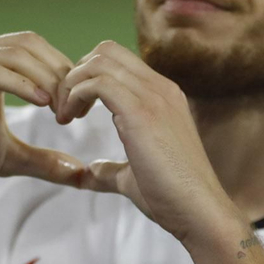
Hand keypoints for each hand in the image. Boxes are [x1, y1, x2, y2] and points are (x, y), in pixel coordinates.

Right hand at [0, 32, 86, 196]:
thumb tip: (80, 173)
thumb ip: (42, 160)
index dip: (64, 73)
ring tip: (62, 108)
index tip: (81, 108)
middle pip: (29, 43)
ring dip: (45, 78)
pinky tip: (41, 103)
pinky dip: (20, 83)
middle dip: (59, 72)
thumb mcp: (7, 157)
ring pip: (13, 53)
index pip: (36, 49)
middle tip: (77, 108)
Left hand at [56, 40, 240, 241]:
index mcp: (162, 97)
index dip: (88, 78)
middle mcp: (160, 89)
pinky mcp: (142, 112)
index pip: (119, 61)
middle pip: (107, 50)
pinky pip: (98, 82)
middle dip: (75, 74)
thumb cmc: (172, 199)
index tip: (74, 110)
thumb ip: (111, 169)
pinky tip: (69, 119)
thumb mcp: (134, 177)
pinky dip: (75, 95)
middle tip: (63, 109)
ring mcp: (154, 97)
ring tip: (64, 116)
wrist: (200, 213)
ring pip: (100, 61)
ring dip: (71, 84)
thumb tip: (90, 172)